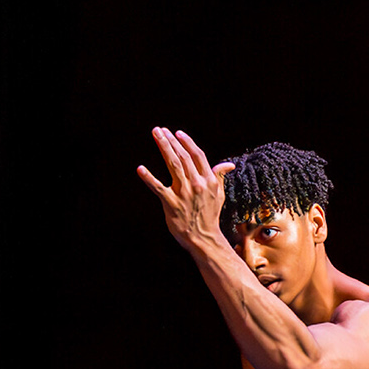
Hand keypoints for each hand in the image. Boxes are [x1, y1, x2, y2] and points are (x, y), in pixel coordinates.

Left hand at [137, 127, 235, 250]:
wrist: (204, 238)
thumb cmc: (209, 215)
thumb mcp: (218, 195)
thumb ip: (219, 177)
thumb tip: (228, 165)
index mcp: (208, 181)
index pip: (198, 156)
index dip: (187, 142)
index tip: (177, 133)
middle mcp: (197, 184)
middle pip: (183, 157)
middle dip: (171, 141)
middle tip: (160, 130)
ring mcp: (184, 194)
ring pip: (173, 165)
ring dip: (164, 148)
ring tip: (156, 135)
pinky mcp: (171, 204)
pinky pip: (158, 188)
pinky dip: (149, 178)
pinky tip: (140, 169)